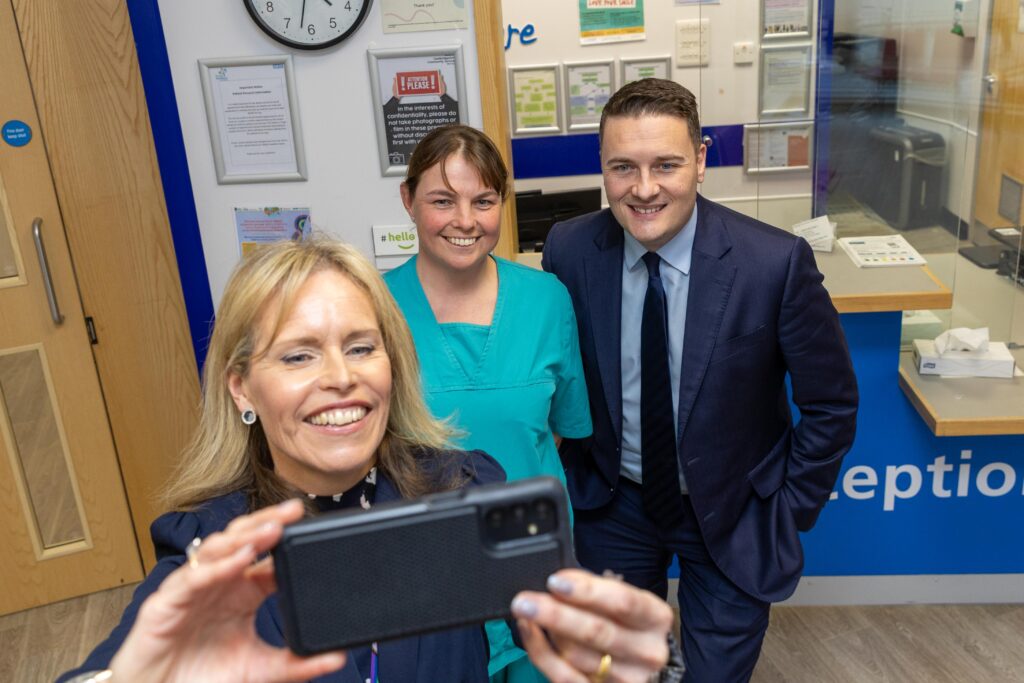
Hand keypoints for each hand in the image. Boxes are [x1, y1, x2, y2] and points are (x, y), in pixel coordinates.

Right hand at [108, 500, 345, 682]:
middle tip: (295, 509)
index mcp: (241, 592)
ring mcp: (192, 589)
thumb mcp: (259, 670)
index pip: (267, 556)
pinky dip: (217, 567)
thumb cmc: (202, 679)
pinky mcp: (165, 602)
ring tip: (272, 529)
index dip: (286, 540)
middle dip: (268, 521)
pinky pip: (192, 578)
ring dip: (245, 538)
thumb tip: (337, 658)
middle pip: (243, 540)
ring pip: (218, 550)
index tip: (311, 525)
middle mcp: (218, 583)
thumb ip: (297, 663)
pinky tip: (238, 559)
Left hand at [513, 569, 672, 682]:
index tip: (555, 582)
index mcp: (656, 618)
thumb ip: (596, 588)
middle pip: (597, 632)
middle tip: (525, 601)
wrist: (643, 661)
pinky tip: (529, 631)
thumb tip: (559, 582)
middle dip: (556, 614)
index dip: (587, 592)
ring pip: (576, 655)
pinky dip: (540, 652)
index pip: (623, 602)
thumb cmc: (629, 622)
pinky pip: (563, 676)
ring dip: (546, 632)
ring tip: (526, 612)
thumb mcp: (625, 599)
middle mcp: (647, 651)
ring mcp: (626, 678)